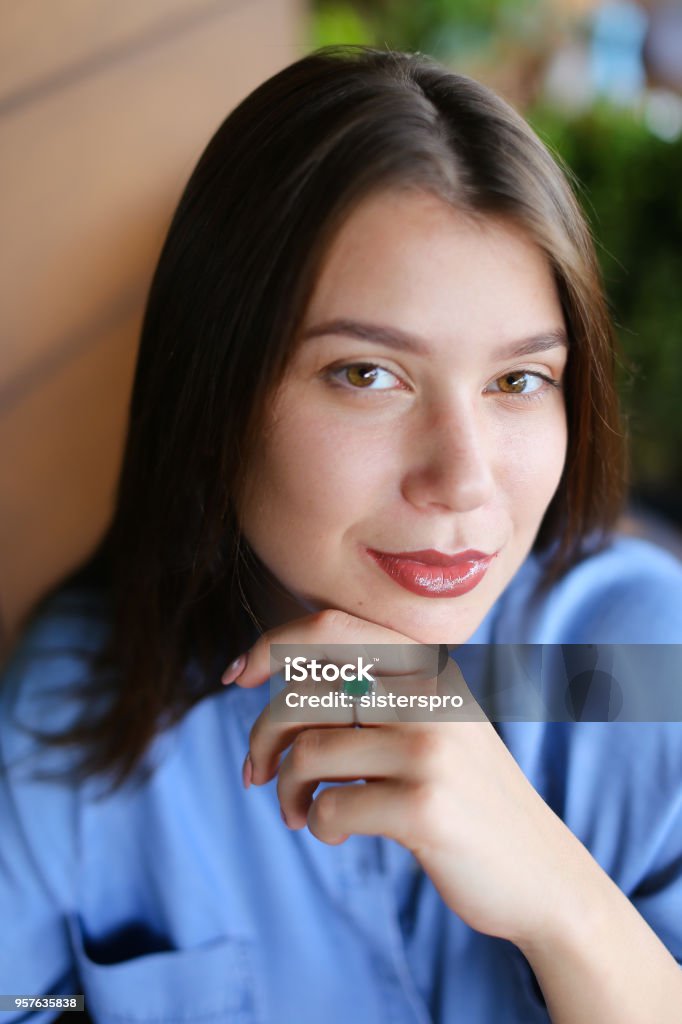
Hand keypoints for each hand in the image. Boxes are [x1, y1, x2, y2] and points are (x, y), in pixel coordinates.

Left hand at [223, 608, 580, 947]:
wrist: (542, 873)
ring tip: (298, 811)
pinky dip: (318, 825)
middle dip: (261, 735)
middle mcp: (433, 695)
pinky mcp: (425, 808)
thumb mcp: (435, 723)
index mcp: (431, 666)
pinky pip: (330, 808)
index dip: (270, 646)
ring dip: (286, 789)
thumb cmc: (466, 794)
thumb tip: (269, 684)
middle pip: (304, 692)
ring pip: (308, 753)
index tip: (234, 678)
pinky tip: (336, 834)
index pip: (330, 629)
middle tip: (255, 773)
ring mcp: (432, 750)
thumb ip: (374, 692)